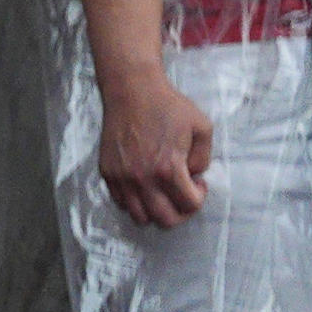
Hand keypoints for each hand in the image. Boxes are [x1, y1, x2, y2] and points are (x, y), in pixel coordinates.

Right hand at [95, 67, 212, 228]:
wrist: (131, 92)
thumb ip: (204, 159)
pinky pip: (121, 202)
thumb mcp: (202, 127)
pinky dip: (135, 202)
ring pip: (139, 217)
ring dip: (156, 211)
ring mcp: (122, 178)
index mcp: (168, 168)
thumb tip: (193, 176)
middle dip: (180, 213)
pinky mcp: (107, 172)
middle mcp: (143, 178)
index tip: (198, 182)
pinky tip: (144, 184)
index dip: (199, 197)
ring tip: (161, 192)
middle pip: (165, 220)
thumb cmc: (168, 107)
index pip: (189, 205)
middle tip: (183, 195)